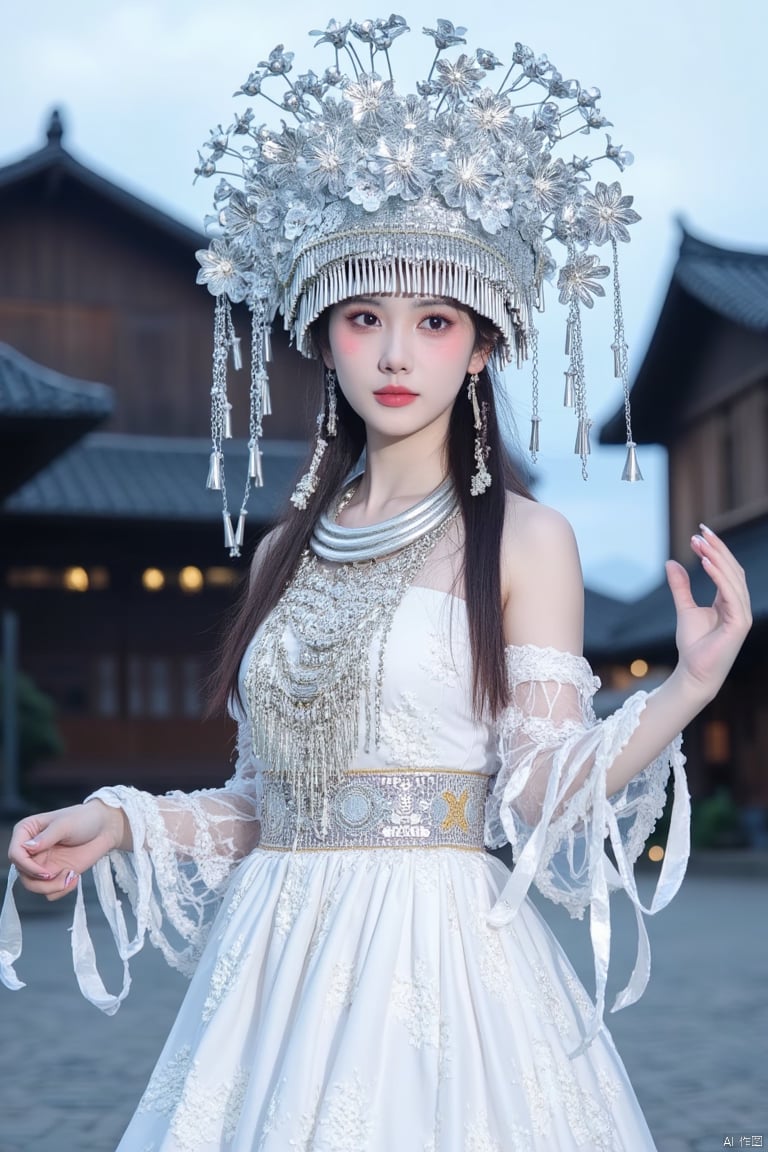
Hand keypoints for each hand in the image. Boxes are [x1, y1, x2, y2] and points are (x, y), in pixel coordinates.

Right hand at [8, 801, 127, 901]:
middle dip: (41, 882)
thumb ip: (46, 837)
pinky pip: (49, 892)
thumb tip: (26, 847)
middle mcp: (30, 850)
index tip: (46, 872)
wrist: (105, 829)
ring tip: (72, 876)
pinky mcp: (54, 875)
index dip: (27, 866)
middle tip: (63, 875)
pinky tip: (75, 877)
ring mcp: (42, 864)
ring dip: (52, 887)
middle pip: (23, 875)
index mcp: (26, 832)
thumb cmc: (85, 819)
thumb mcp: (65, 824)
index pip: (15, 854)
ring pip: (34, 886)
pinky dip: (61, 890)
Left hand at [666, 525, 751, 702]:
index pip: (726, 569)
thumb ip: (681, 586)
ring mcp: (742, 614)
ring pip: (733, 579)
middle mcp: (739, 605)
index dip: (715, 550)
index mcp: (730, 601)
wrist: (693, 673)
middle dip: (717, 548)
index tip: (699, 533)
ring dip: (717, 558)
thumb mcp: (684, 608)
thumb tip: (671, 562)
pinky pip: (731, 595)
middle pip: (732, 569)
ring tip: (701, 543)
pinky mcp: (739, 624)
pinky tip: (706, 563)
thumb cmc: (692, 645)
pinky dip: (719, 577)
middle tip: (700, 532)